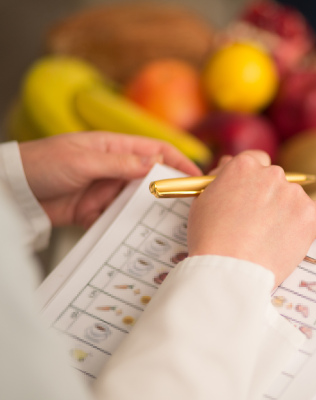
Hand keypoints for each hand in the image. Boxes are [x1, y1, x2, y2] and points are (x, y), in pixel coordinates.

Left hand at [19, 131, 201, 227]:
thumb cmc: (41, 164)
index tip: (197, 178)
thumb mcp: (82, 160)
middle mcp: (114, 168)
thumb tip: (156, 164)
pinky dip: (127, 228)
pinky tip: (138, 237)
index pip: (157, 151)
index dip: (180, 162)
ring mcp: (105, 191)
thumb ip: (120, 164)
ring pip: (138, 202)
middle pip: (152, 179)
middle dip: (169, 192)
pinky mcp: (94, 211)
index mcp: (114, 147)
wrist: (10, 191)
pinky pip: (118, 220)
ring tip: (167, 226)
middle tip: (189, 208)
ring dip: (149, 213)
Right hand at [187, 151, 315, 285]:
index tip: (253, 195)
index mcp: (244, 166)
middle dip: (271, 198)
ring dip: (288, 213)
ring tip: (270, 239)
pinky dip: (309, 225)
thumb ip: (221, 178)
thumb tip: (229, 163)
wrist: (231, 269)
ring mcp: (295, 193)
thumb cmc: (211, 239)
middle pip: (277, 180)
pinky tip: (292, 239)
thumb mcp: (203, 200)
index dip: (254, 181)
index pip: (258, 161)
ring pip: (296, 199)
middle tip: (259, 224)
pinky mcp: (312, 214)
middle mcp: (272, 174)